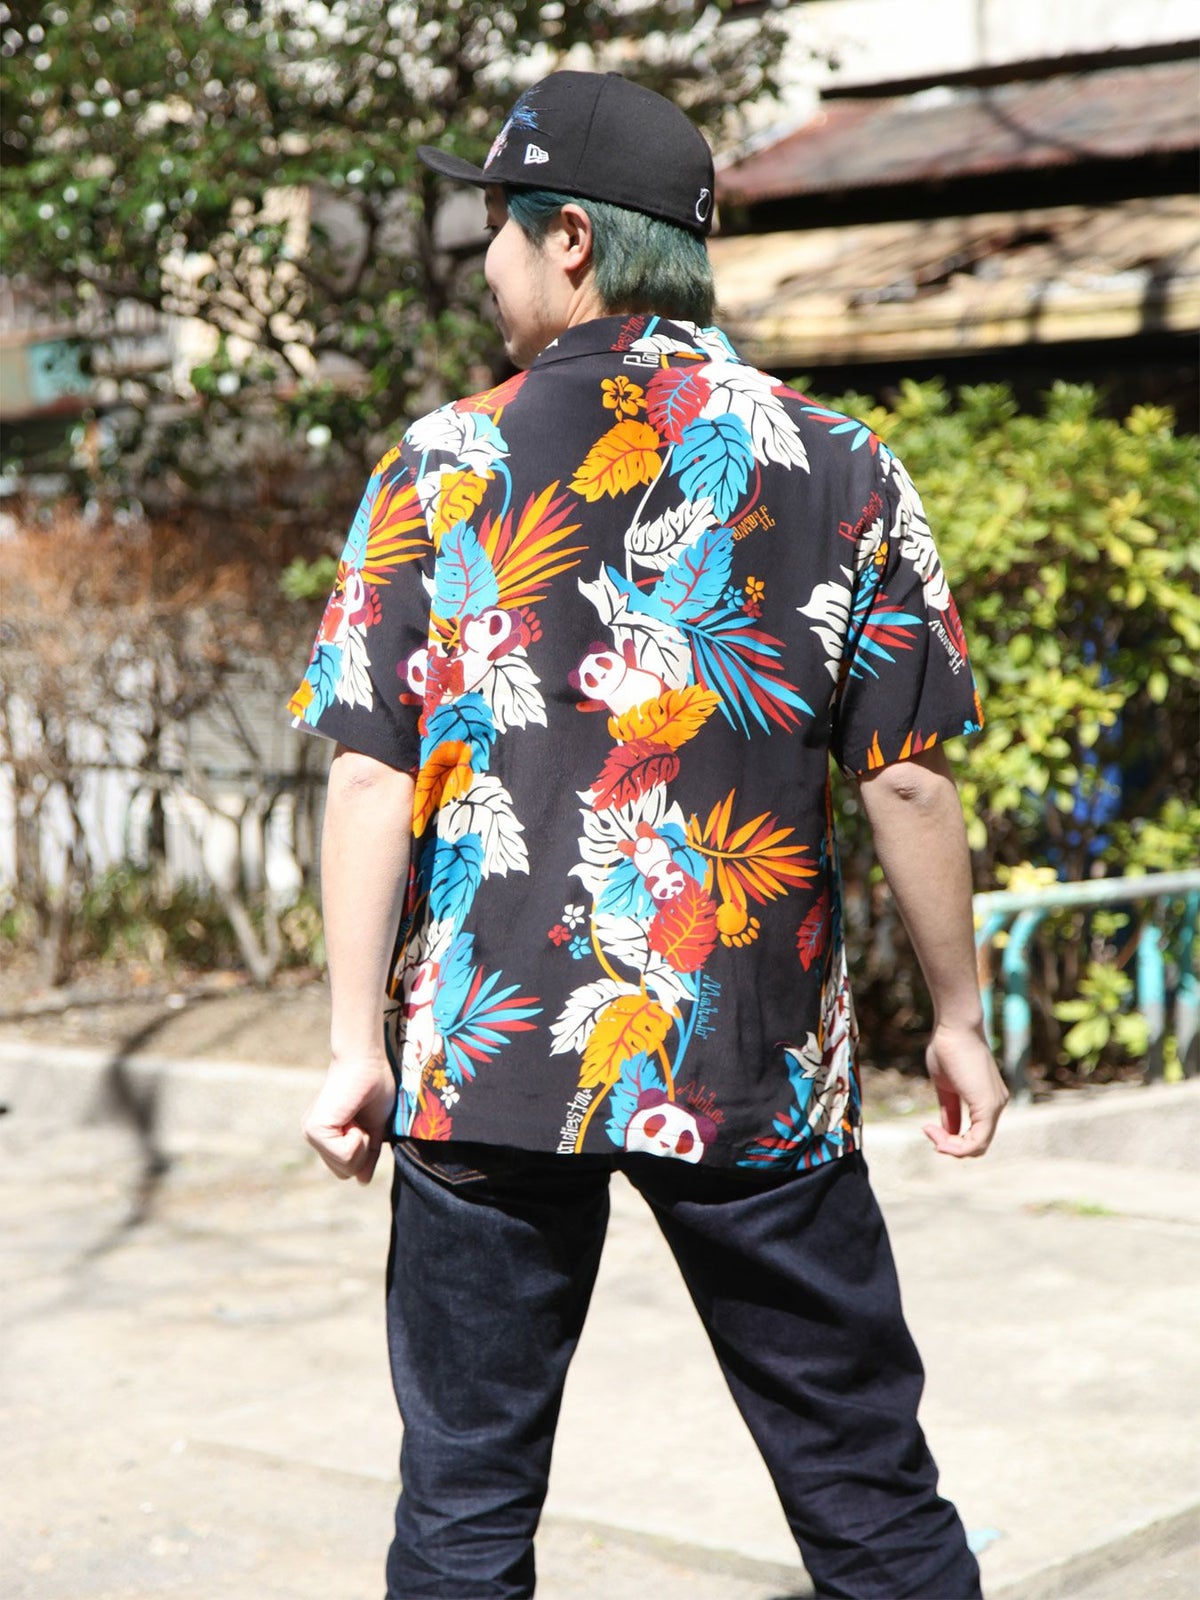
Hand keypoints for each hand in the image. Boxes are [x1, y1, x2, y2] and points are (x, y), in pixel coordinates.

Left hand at [302, 1053, 395, 1183]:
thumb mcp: (376, 1128)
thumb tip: (361, 1181)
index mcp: (327, 1137)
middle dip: (362, 1152)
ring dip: (361, 1143)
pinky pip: (344, 1155)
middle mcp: (315, 1136)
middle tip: (362, 1121)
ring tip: (356, 1117)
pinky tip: (351, 1117)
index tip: (366, 1124)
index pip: (346, 1169)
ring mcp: (312, 1134)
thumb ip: (369, 1155)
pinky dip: (357, 1139)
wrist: (366, 1062)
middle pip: (344, 1172)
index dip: (364, 1153)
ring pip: (345, 1167)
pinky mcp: (314, 1130)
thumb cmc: (374, 1088)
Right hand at [922, 1022, 1008, 1158]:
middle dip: (949, 1146)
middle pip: (977, 1145)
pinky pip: (977, 1142)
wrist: (955, 1027)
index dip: (950, 1140)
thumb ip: (950, 1110)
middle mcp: (997, 1105)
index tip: (927, 1128)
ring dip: (951, 1147)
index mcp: (988, 1100)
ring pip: (977, 1147)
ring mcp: (996, 1106)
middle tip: (927, 1130)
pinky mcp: (989, 1106)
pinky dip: (957, 1147)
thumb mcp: (946, 1086)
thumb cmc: (948, 1048)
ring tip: (929, 1132)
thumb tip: (946, 1132)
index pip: (975, 1135)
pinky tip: (938, 1139)